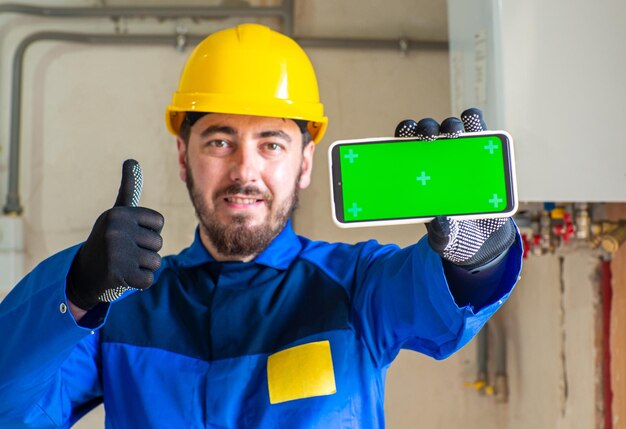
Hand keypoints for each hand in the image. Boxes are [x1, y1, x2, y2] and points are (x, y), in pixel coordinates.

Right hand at [66, 160, 163, 309]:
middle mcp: (115, 231)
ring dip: (143, 266)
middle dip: (146, 250)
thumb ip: (129, 188)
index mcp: (118, 214)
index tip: (131, 233)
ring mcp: (116, 253)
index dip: (149, 230)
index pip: (158, 222)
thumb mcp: (117, 213)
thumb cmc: (108, 238)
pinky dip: (140, 282)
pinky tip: (124, 277)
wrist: (84, 273)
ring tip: (124, 263)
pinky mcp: (118, 275)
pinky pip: (148, 280)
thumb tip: (132, 160)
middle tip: (125, 251)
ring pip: (156, 262)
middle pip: (158, 242)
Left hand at [395, 108, 515, 270]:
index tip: (402, 136)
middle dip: (425, 129)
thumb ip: (441, 234)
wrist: (482, 237)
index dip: (401, 137)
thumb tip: (441, 222)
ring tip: (453, 133)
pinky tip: (473, 121)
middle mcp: (434, 157)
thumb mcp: (444, 238)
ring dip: (450, 125)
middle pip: (426, 133)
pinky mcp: (480, 152)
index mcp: (416, 174)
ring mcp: (458, 152)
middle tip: (428, 137)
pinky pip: (477, 131)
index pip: (403, 147)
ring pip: (450, 128)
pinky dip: (474, 123)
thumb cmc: (453, 234)